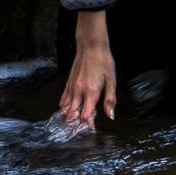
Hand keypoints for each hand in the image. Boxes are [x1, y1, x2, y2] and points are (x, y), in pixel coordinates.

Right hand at [59, 10, 115, 127]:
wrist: (91, 46)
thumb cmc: (103, 62)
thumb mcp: (112, 80)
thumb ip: (110, 99)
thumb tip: (110, 116)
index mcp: (91, 92)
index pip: (85, 115)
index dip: (88, 124)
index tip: (92, 128)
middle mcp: (79, 91)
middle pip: (74, 114)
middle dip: (77, 123)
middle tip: (82, 128)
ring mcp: (72, 87)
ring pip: (66, 108)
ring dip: (70, 117)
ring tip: (72, 124)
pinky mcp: (68, 83)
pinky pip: (63, 99)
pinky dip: (64, 107)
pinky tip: (65, 111)